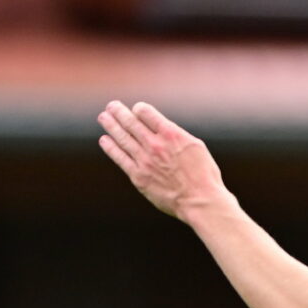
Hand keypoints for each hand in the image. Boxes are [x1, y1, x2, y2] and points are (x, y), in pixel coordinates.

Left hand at [98, 101, 227, 221]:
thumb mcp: (196, 147)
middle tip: (111, 106)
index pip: (146, 112)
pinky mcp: (138, 176)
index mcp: (171, 134)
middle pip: (130, 122)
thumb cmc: (204, 176)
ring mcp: (144, 160)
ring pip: (122, 137)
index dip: (139, 109)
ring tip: (103, 118)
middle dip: (119, 112)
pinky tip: (105, 140)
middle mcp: (155, 144)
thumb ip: (177, 135)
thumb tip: (164, 129)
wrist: (200, 201)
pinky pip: (120, 158)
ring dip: (110, 125)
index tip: (138, 111)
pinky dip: (110, 147)